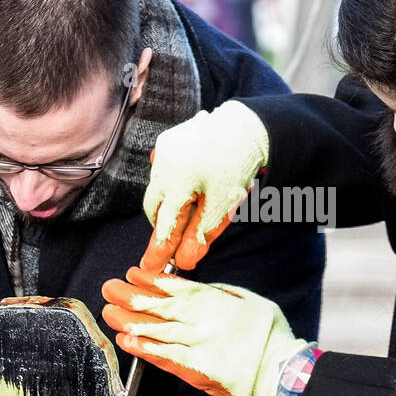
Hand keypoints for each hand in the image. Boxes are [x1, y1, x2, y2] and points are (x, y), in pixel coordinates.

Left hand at [101, 268, 307, 395]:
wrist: (280, 369)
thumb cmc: (269, 334)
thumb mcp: (248, 300)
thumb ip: (220, 293)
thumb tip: (196, 287)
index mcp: (214, 301)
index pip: (176, 287)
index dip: (150, 280)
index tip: (131, 275)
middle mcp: (202, 320)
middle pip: (160, 306)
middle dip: (131, 296)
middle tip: (110, 289)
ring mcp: (198, 344)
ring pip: (157, 330)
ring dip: (130, 320)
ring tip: (110, 312)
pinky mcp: (196, 369)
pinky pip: (165, 357)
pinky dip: (144, 349)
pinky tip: (127, 341)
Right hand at [140, 101, 268, 271]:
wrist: (245, 128)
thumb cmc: (236, 168)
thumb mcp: (221, 206)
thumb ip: (200, 234)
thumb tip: (183, 261)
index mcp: (176, 185)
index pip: (164, 225)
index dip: (159, 247)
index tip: (151, 267)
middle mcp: (162, 167)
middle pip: (153, 206)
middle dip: (162, 222)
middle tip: (172, 235)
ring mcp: (162, 151)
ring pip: (157, 187)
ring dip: (168, 200)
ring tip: (189, 202)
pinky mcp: (166, 140)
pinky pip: (161, 167)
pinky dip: (171, 179)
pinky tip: (189, 179)